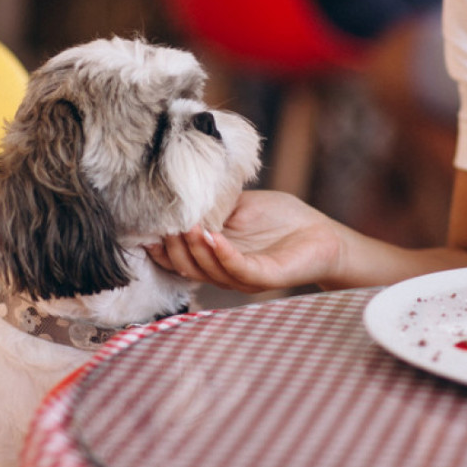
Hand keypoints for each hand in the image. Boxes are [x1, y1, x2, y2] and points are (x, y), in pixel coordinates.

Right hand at [146, 190, 343, 292]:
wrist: (322, 233)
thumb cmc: (281, 219)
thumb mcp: (238, 207)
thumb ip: (212, 204)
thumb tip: (182, 188)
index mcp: (215, 256)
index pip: (178, 259)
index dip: (159, 247)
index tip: (144, 227)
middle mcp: (224, 271)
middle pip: (186, 268)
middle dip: (172, 246)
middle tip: (165, 223)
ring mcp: (243, 277)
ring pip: (208, 270)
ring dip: (194, 248)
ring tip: (186, 226)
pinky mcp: (265, 277)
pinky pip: (238, 269)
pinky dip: (222, 254)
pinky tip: (213, 236)